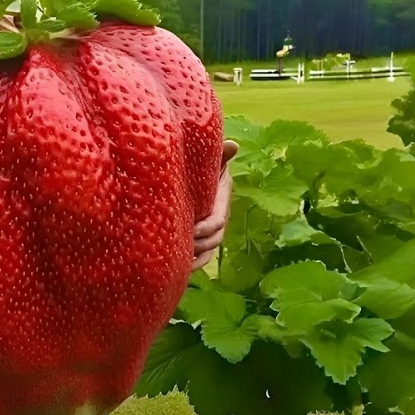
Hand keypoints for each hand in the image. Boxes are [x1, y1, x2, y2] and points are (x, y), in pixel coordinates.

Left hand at [192, 140, 238, 270]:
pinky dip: (193, 264)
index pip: (218, 220)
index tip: (193, 228)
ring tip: (182, 263)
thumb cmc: (203, 166)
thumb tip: (233, 145)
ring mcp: (210, 231)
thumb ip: (220, 155)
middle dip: (199, 244)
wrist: (194, 175)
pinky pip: (201, 257)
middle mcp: (218, 220)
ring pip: (208, 251)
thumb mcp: (211, 160)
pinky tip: (181, 270)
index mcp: (221, 202)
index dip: (207, 226)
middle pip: (214, 240)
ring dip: (196, 258)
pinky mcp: (200, 239)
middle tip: (183, 246)